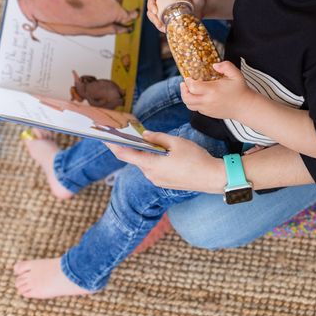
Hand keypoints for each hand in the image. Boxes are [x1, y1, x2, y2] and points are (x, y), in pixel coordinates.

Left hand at [105, 131, 224, 192]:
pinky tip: (161, 151)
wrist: (212, 178)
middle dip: (132, 146)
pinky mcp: (165, 182)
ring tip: (148, 140)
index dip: (113, 145)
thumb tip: (146, 135)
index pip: (125, 154)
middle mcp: (150, 175)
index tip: (103, 137)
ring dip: (145, 152)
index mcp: (150, 164)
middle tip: (128, 132)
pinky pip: (154, 168)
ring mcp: (157, 180)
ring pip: (145, 163)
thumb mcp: (176, 142)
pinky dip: (153, 159)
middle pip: (135, 158)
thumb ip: (158, 138)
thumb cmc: (195, 159)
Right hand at [147, 0, 206, 32]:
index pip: (152, 0)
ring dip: (158, 26)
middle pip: (151, 12)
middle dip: (153, 19)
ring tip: (165, 30)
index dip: (151, 6)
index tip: (156, 12)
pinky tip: (169, 32)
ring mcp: (165, 15)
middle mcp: (162, 5)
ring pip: (156, 21)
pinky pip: (163, 27)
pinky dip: (165, 30)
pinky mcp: (170, 23)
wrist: (202, 7)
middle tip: (160, 25)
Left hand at [181, 61, 252, 118]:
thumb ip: (226, 66)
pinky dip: (193, 102)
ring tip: (189, 90)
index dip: (188, 81)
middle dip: (183, 90)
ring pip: (189, 105)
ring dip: (186, 97)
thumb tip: (215, 65)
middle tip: (185, 83)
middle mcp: (208, 101)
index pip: (193, 87)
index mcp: (212, 90)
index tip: (189, 77)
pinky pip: (196, 109)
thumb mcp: (236, 74)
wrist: (245, 107)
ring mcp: (207, 109)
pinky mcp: (209, 113)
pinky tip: (198, 96)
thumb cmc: (240, 90)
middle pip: (187, 98)